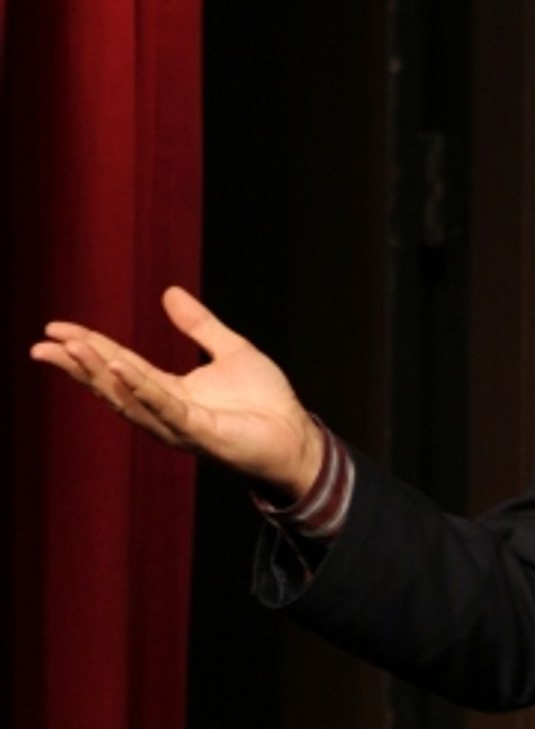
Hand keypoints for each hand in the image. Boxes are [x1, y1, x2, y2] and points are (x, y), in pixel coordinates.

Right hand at [30, 286, 322, 497]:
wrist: (297, 435)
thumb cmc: (266, 402)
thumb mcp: (230, 351)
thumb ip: (199, 325)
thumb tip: (169, 293)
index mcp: (169, 391)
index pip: (118, 364)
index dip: (88, 346)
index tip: (56, 329)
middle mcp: (165, 410)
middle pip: (112, 383)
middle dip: (78, 363)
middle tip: (43, 344)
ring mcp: (180, 423)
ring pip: (130, 398)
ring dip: (99, 373)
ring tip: (74, 350)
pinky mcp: (200, 432)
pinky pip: (165, 408)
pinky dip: (141, 388)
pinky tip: (118, 369)